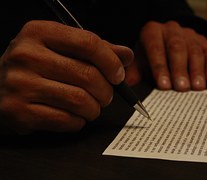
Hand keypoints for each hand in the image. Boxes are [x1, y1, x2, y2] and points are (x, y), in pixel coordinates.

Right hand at [0, 20, 132, 133]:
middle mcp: (27, 55)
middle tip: (107, 95)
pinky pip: (66, 120)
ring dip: (94, 108)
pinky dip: (79, 121)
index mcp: (39, 32)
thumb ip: (95, 49)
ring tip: (92, 106)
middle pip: (87, 75)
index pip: (88, 43)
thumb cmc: (35, 66)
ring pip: (79, 100)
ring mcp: (20, 84)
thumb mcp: (61, 48)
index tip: (118, 74)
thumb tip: (126, 55)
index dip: (111, 62)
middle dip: (106, 91)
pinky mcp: (18, 111)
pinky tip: (75, 116)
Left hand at [125, 21, 206, 90]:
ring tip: (197, 87)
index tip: (164, 85)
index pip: (155, 48)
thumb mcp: (141, 61)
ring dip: (197, 70)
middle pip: (177, 48)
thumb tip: (128, 85)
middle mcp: (171, 30)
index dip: (160, 67)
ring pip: (195, 50)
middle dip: (180, 69)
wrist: (167, 41)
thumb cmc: (152, 55)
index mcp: (152, 32)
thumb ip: (135, 72)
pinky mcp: (204, 41)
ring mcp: (189, 34)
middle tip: (182, 88)